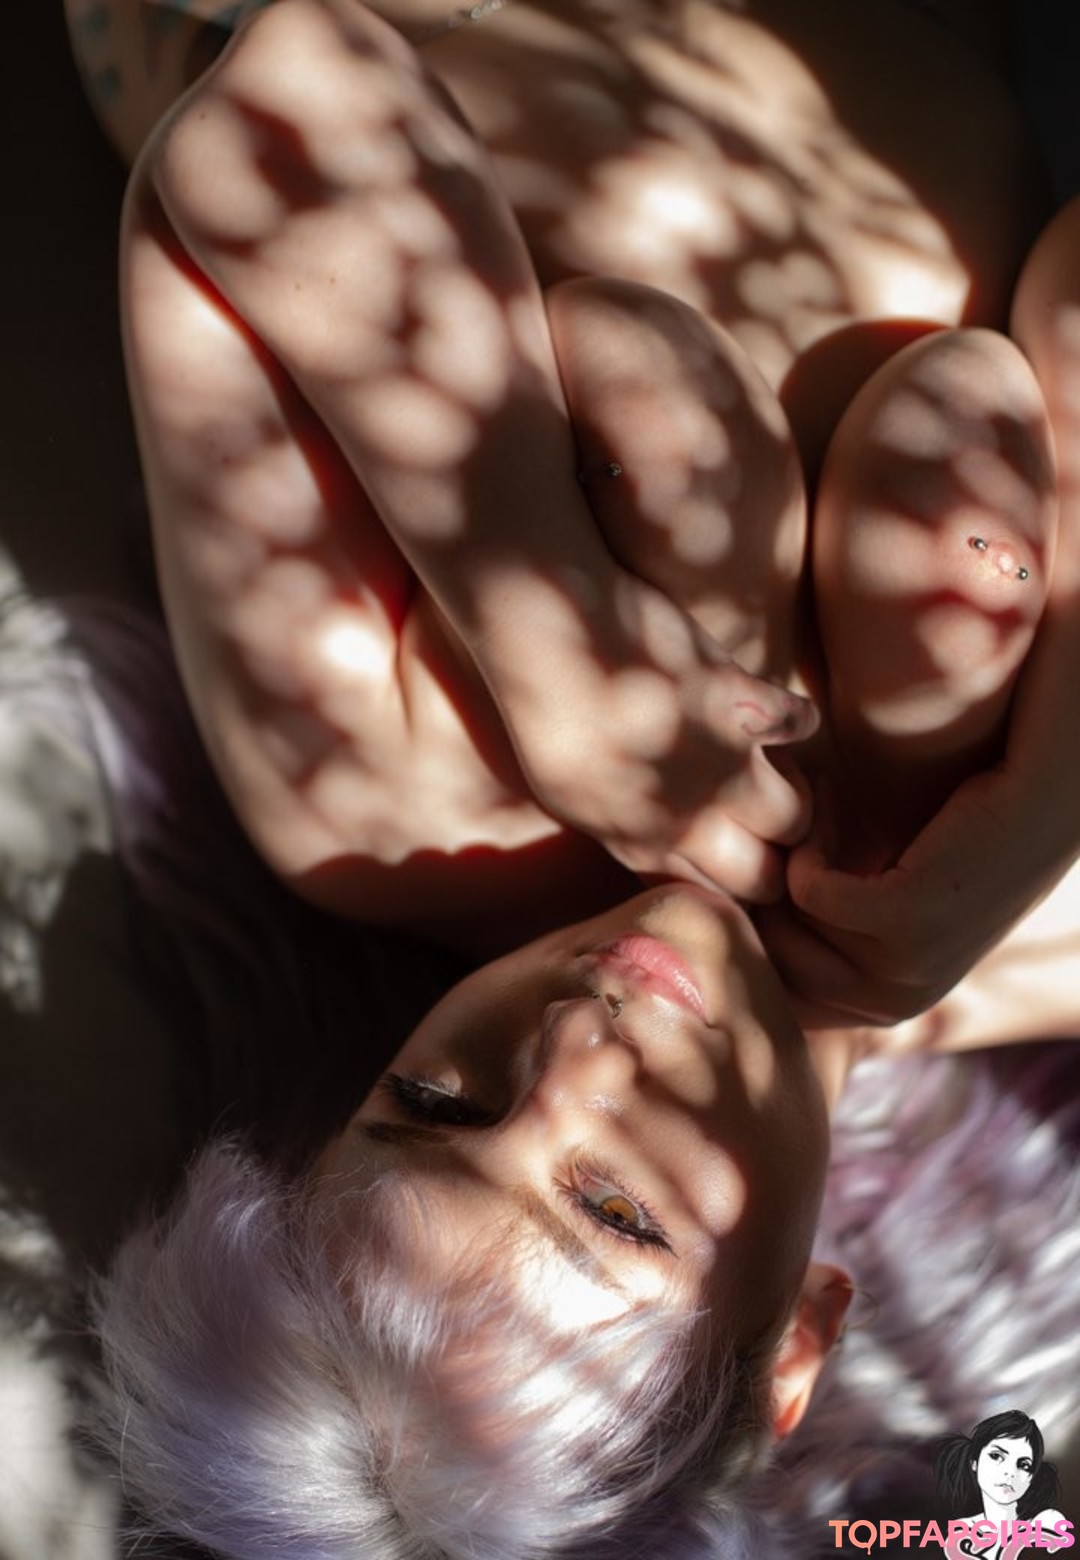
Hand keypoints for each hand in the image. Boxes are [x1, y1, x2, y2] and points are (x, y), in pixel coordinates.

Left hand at [495, 569, 817, 901]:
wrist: (548, 633)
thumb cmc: (544, 713)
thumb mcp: (572, 798)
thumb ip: (629, 831)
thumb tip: (670, 848)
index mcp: (642, 844)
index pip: (714, 898)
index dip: (731, 882)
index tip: (735, 856)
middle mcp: (689, 818)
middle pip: (767, 877)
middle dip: (773, 859)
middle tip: (765, 823)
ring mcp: (720, 762)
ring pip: (796, 817)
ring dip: (794, 796)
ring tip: (770, 772)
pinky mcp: (743, 702)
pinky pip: (802, 725)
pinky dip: (795, 716)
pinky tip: (769, 706)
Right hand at [758, 752, 1077, 1025]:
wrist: (1036, 790)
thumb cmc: (943, 828)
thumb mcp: (868, 893)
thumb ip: (804, 924)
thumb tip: (711, 925)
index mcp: (876, 1008)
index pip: (768, 989)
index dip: (752, 920)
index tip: (768, 859)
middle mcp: (889, 1005)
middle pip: (764, 960)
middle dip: (759, 889)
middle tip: (792, 829)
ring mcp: (900, 971)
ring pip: (781, 921)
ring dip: (788, 855)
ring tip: (820, 813)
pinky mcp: (904, 922)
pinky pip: (806, 888)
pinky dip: (810, 839)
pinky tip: (835, 803)